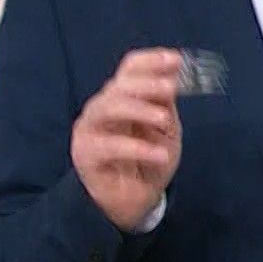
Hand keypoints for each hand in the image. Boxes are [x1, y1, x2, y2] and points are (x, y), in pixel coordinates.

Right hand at [72, 48, 181, 230]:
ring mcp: (90, 130)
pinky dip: (137, 148)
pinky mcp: (86, 155)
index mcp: (123, 97)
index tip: (176, 60)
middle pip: (118, 85)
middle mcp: (103, 108)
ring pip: (108, 108)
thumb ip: (166, 104)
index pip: (130, 68)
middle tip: (171, 88)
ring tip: (164, 119)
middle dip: (146, 83)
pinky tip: (159, 154)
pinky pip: (109, 146)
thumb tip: (175, 77)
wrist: (134, 201)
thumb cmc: (149, 160)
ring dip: (139, 109)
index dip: (151, 61)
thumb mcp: (166, 129)